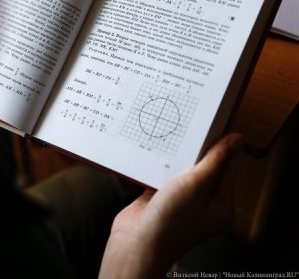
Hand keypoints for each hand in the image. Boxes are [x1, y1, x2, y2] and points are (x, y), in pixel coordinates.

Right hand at [99, 133, 242, 277]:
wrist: (135, 244)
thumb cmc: (170, 224)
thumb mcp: (196, 186)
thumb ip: (215, 160)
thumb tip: (237, 140)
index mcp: (219, 206)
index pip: (223, 169)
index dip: (215, 148)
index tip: (207, 128)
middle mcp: (201, 205)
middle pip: (200, 168)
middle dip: (191, 152)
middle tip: (185, 132)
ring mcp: (178, 202)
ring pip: (178, 171)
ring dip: (171, 159)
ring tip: (167, 144)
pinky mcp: (158, 199)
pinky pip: (160, 176)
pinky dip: (156, 167)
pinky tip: (151, 157)